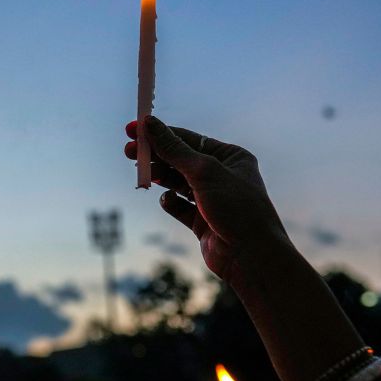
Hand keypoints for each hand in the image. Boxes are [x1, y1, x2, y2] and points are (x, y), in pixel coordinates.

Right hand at [125, 116, 289, 282]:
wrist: (252, 256)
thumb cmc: (237, 208)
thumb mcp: (204, 172)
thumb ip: (174, 149)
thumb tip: (150, 124)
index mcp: (231, 157)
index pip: (189, 140)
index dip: (160, 133)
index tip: (133, 129)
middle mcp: (222, 176)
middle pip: (180, 160)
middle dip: (155, 155)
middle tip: (128, 151)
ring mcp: (212, 200)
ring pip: (177, 182)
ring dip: (159, 177)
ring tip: (141, 174)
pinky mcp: (202, 222)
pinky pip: (180, 207)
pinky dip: (171, 202)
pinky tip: (167, 201)